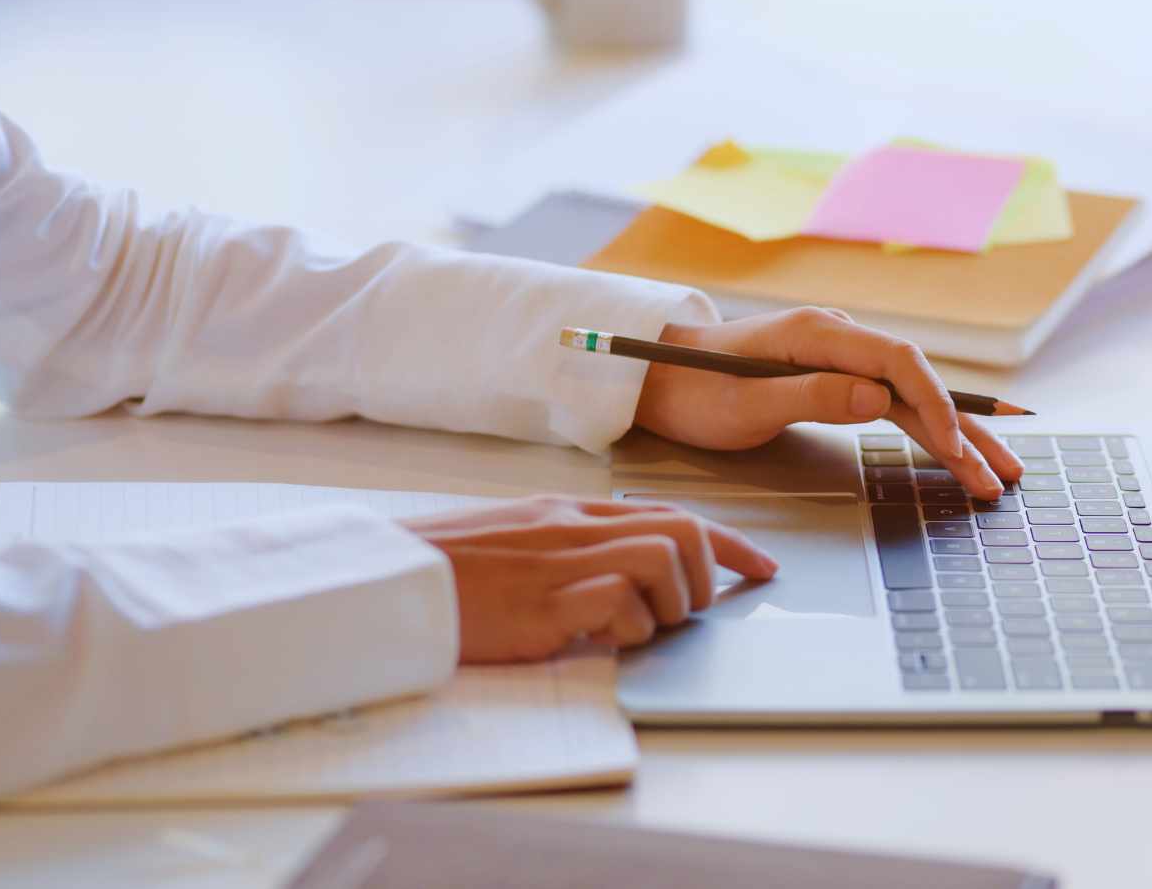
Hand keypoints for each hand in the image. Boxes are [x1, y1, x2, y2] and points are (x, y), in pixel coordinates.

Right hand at [400, 496, 777, 663]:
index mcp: (568, 511)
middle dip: (709, 573)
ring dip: (668, 604)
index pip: (670, 513)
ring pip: (662, 561)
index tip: (762, 567)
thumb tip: (626, 576)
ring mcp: (560, 563)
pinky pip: (619, 604)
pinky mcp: (544, 604)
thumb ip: (570, 547)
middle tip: (688, 611)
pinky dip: (626, 628)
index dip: (727, 541)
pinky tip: (598, 640)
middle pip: (682, 531)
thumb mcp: (517, 542)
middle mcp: (572, 528)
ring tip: (635, 628)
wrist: (388, 581)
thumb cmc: (446, 570)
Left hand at [632, 308, 1023, 499]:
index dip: (935, 406)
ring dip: (956, 436)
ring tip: (995, 475)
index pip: (899, 364)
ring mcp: (842, 358)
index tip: (954, 449)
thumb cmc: (693, 391)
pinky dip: (928, 431)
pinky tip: (957, 451)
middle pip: (919, 383)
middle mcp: (840, 338)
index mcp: (820, 334)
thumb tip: (878, 398)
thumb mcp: (745, 403)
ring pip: (914, 398)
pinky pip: (895, 404)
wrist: (658, 378)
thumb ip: (812, 397)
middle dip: (965, 429)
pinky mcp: (838, 378)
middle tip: (1002, 475)